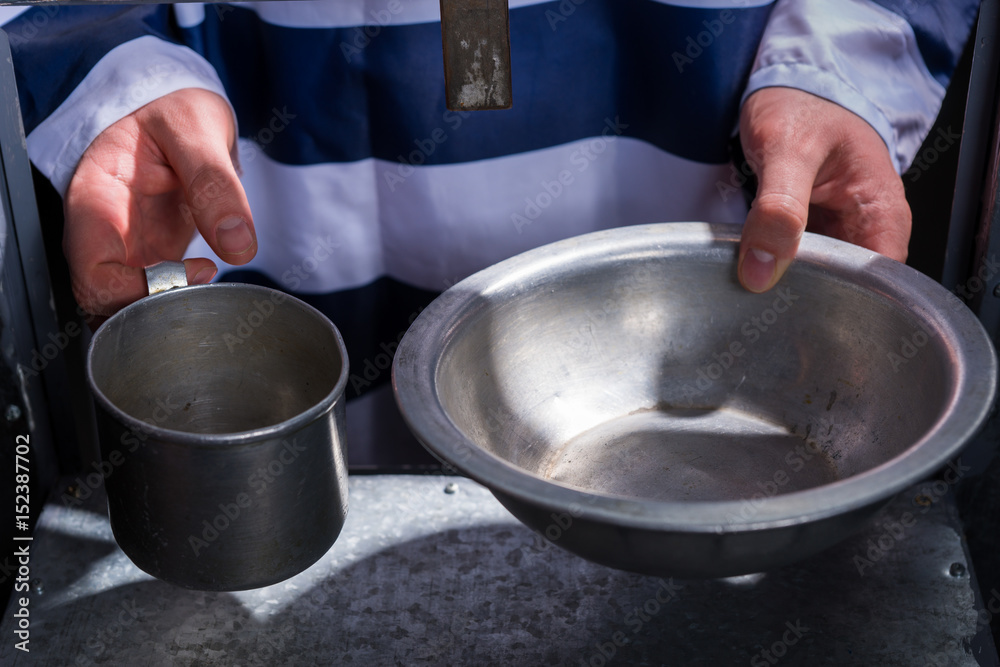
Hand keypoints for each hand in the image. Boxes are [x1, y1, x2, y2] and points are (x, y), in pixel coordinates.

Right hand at [63, 88, 256, 318]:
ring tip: (210, 290)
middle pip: (103, 301)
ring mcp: (124, 250)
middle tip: (207, 289)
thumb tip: (238, 244)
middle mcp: (102, 233)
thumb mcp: (196, 129)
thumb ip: (215, 183)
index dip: (139, 289)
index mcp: (96, 198)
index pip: (91, 271)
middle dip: (153, 311)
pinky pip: (150, 300)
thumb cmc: (175, 110)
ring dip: (165, 314)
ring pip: (123, 309)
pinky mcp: (149, 260)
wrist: (181, 113)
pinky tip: (210, 287)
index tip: (197, 270)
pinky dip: (178, 305)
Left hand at [737, 87, 910, 292]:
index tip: (798, 314)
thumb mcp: (789, 149)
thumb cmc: (803, 105)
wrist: (786, 85)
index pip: (880, 287)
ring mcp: (834, 235)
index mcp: (882, 215)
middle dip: (806, 304)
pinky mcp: (806, 235)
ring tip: (752, 296)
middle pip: (846, 292)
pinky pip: (793, 265)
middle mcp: (865, 231)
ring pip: (816, 282)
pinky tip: (749, 276)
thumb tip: (762, 269)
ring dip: (784, 289)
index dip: (844, 308)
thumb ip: (778, 207)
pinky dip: (772, 270)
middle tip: (763, 308)